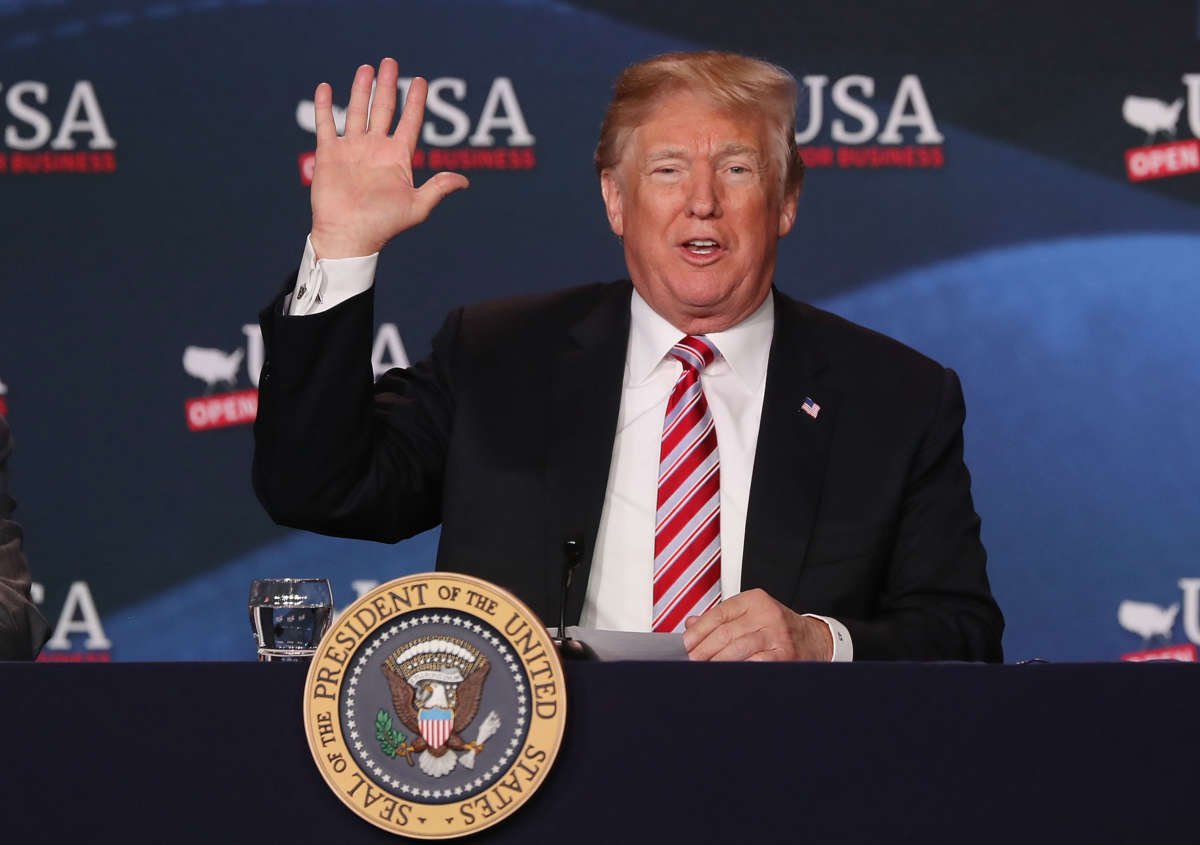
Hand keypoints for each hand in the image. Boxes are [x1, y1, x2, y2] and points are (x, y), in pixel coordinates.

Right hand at [309, 58, 468, 258]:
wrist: (349, 236)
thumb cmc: (384, 225)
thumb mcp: (417, 207)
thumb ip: (439, 188)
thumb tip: (465, 181)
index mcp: (397, 158)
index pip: (409, 122)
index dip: (415, 101)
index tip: (421, 80)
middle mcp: (376, 149)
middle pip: (384, 109)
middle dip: (387, 86)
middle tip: (391, 62)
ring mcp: (352, 150)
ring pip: (357, 111)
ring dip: (361, 89)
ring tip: (366, 68)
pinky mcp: (330, 154)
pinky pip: (327, 125)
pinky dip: (324, 107)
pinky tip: (325, 88)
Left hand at [682, 588, 833, 661]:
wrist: (816, 639)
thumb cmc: (778, 628)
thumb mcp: (751, 615)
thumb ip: (722, 619)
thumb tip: (691, 625)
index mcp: (754, 600)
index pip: (718, 614)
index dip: (697, 631)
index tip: (684, 645)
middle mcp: (766, 614)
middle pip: (725, 633)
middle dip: (702, 650)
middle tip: (689, 662)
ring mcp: (776, 634)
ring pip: (737, 648)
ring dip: (715, 662)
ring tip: (702, 670)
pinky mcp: (784, 655)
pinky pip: (755, 663)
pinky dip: (737, 670)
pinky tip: (725, 675)